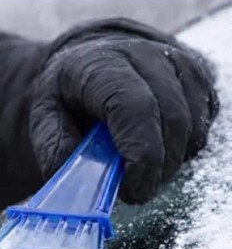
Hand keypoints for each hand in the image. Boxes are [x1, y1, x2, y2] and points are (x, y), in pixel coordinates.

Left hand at [30, 18, 218, 203]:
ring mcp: (178, 64)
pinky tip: (155, 147)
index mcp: (102, 63)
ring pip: (192, 128)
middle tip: (135, 192)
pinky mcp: (198, 78)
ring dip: (170, 161)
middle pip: (171, 120)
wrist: (96, 57)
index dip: (141, 155)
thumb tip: (71, 177)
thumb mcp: (45, 114)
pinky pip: (202, 127)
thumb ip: (54, 146)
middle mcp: (146, 56)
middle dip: (157, 168)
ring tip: (139, 166)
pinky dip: (181, 149)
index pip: (136, 108)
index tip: (131, 190)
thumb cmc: (71, 92)